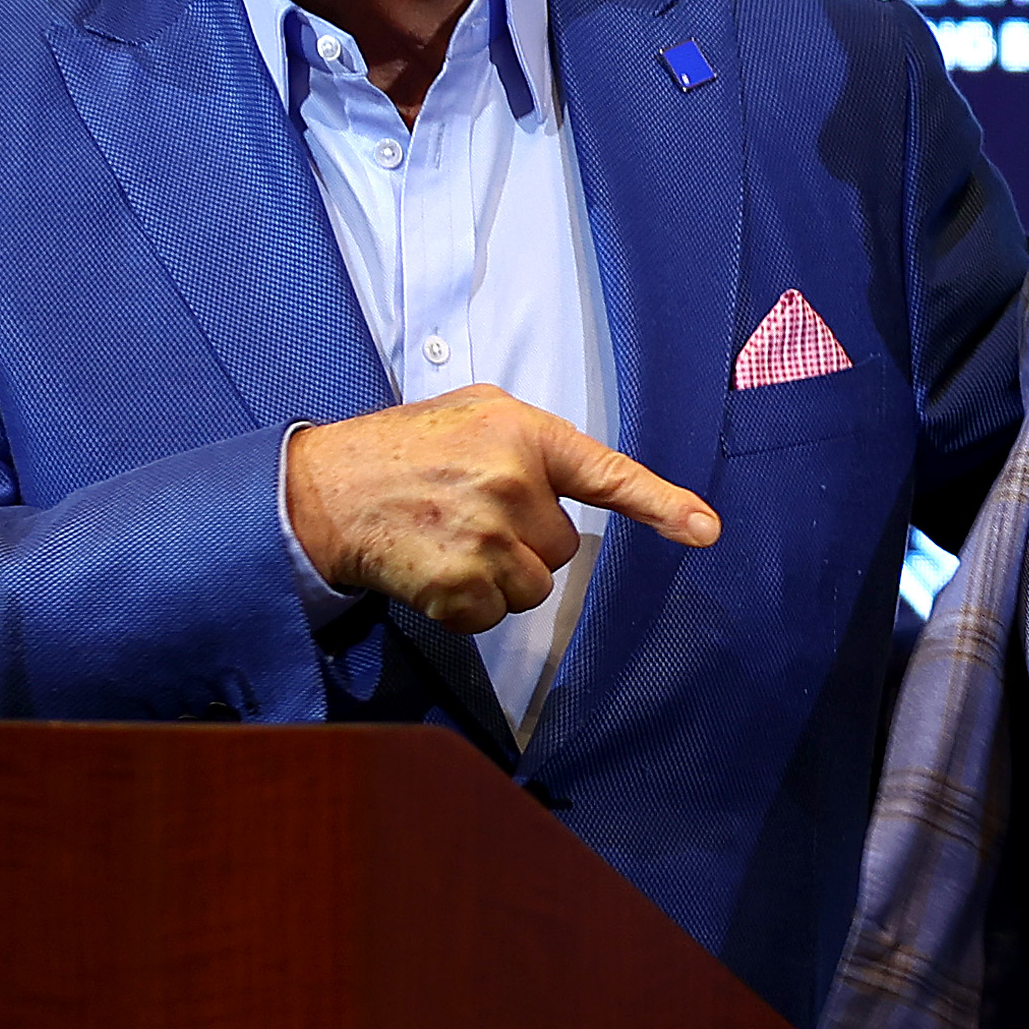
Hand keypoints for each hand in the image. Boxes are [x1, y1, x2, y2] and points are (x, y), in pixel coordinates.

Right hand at [283, 385, 719, 632]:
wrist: (323, 490)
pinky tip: (434, 569)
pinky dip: (468, 606)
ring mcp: (486, 537)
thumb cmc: (401, 450)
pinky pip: (494, 616)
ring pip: (534, 588)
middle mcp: (512, 483)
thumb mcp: (472, 412)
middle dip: (526, 541)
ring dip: (500, 578)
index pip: (607, 474)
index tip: (705, 530)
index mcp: (523, 433)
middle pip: (564, 546)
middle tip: (473, 517)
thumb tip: (581, 478)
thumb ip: (530, 439)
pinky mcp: (459, 586)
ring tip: (451, 541)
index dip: (662, 504)